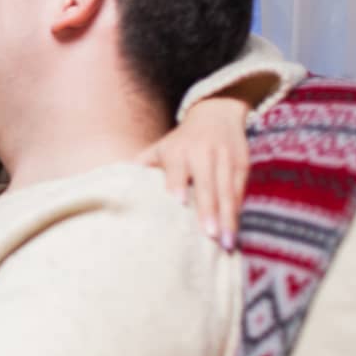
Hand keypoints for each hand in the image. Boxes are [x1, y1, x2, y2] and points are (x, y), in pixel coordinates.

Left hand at [137, 95, 249, 249]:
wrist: (216, 112)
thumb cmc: (181, 141)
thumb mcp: (161, 147)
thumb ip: (143, 165)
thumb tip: (112, 185)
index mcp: (178, 150)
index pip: (177, 168)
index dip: (178, 183)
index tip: (178, 201)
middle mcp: (202, 153)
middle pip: (207, 184)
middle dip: (209, 210)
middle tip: (209, 235)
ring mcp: (224, 158)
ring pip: (227, 191)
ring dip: (228, 217)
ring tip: (226, 243)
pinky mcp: (242, 164)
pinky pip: (239, 190)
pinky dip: (237, 211)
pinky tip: (234, 231)